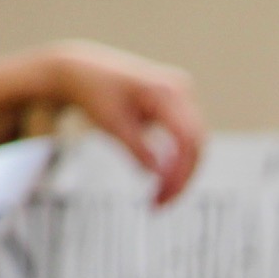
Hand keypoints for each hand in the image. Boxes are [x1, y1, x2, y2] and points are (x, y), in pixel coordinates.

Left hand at [43, 41, 203, 204]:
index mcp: (164, 90)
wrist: (82, 72)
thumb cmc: (94, 95)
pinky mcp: (178, 106)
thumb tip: (159, 176)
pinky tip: (161, 182)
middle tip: (159, 205)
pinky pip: (186, 141)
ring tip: (158, 198)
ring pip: (194, 146)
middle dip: (181, 179)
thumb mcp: (111, 125)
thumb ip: (137, 149)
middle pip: (196, 144)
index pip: (186, 139)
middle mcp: (180, 89)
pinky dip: (176, 163)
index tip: (161, 198)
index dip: (179, 173)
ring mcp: (182, 96)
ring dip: (180, 174)